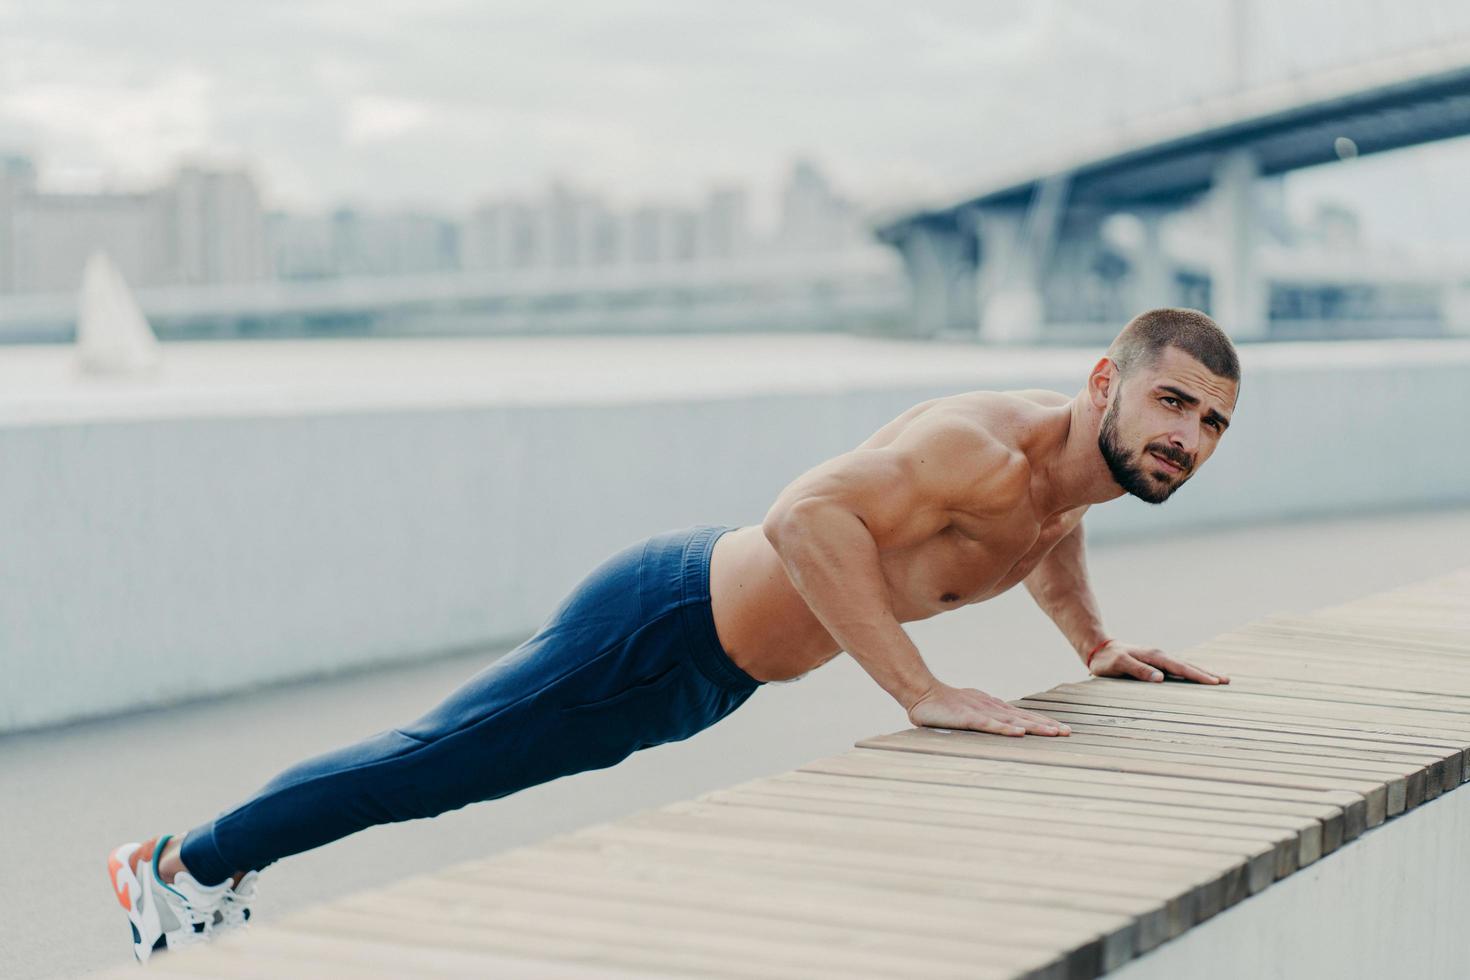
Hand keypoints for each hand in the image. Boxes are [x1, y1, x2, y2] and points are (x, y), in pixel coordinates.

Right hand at [907, 681, 1070, 736]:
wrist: (922, 692)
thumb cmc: (944, 705)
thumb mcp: (971, 711)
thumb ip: (986, 719)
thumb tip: (1001, 726)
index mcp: (994, 708)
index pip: (1023, 717)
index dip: (1043, 723)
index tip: (1061, 729)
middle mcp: (992, 708)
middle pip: (1024, 718)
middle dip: (1047, 726)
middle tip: (1068, 733)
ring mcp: (981, 712)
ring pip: (1013, 721)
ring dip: (1034, 728)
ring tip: (1053, 733)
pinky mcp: (968, 718)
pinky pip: (990, 725)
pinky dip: (1006, 729)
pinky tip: (1019, 733)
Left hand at [1088, 641, 1228, 684]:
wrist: (1099, 648)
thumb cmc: (1107, 660)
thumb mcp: (1120, 665)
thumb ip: (1138, 670)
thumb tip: (1160, 678)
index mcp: (1154, 656)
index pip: (1180, 668)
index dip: (1198, 676)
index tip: (1214, 682)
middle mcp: (1160, 656)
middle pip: (1188, 666)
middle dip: (1207, 674)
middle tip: (1227, 681)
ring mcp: (1159, 659)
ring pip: (1185, 666)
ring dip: (1202, 672)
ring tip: (1219, 679)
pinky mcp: (1156, 663)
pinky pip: (1177, 669)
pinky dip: (1190, 673)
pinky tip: (1197, 678)